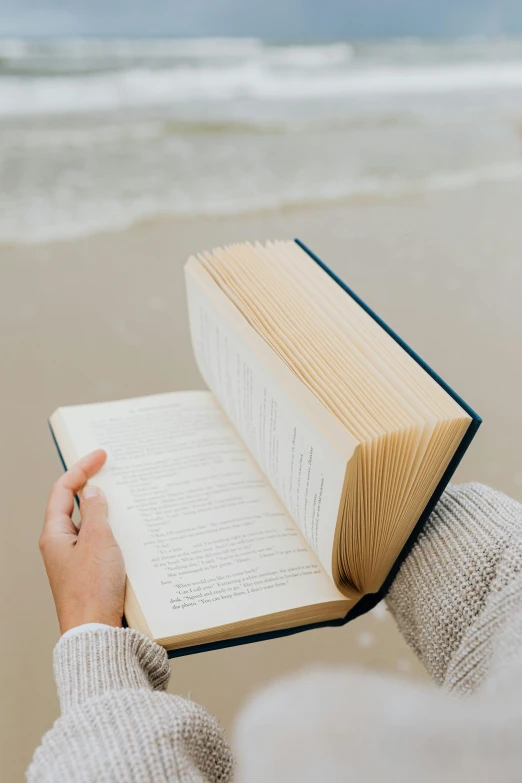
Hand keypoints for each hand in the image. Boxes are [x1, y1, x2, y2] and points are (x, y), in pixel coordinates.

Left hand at [40, 449, 125, 633]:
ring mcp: (76, 560)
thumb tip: (94, 492)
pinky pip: (101, 542)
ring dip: (107, 509)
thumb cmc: (92, 590)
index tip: (101, 454)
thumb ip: (97, 512)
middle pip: (75, 505)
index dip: (82, 468)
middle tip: (114, 469)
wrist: (96, 632)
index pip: (64, 490)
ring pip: (90, 524)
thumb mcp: (98, 540)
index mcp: (55, 534)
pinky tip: (131, 530)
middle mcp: (62, 545)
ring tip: (127, 497)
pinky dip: (114, 530)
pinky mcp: (90, 573)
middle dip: (94, 485)